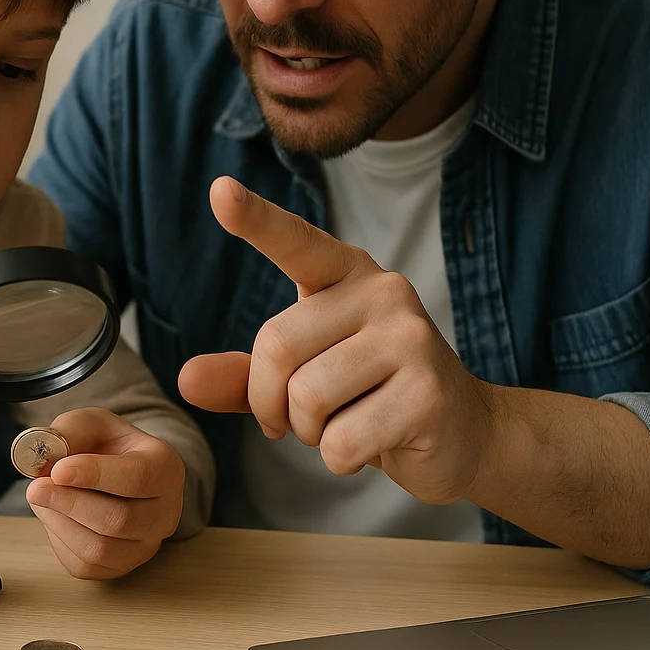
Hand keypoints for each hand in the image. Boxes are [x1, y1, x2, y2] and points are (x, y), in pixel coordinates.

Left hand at [24, 408, 185, 579]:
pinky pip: (85, 566)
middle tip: (36, 487)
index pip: (137, 477)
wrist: (115, 472)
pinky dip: (60, 541)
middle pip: (119, 520)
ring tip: (42, 497)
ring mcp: (146, 545)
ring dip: (60, 523)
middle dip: (70, 504)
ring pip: (99, 549)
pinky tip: (54, 516)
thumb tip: (47, 457)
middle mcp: (165, 512)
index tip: (58, 470)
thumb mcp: (91, 423)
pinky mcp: (121, 567)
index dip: (94, 475)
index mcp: (166, 469)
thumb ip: (71, 431)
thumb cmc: (107, 446)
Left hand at [178, 176, 497, 504]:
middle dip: (270, 401)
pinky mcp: (428, 394)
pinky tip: (374, 444)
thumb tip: (186, 379)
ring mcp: (411, 340)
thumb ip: (244, 376)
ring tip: (344, 424)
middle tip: (294, 419)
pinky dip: (340, 459)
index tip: (219, 190)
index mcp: (347, 274)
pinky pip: (341, 441)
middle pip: (277, 346)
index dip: (256, 219)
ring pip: (307, 399)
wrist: (463, 433)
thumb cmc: (369, 395)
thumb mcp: (304, 376)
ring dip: (308, 433)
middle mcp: (383, 292)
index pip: (296, 242)